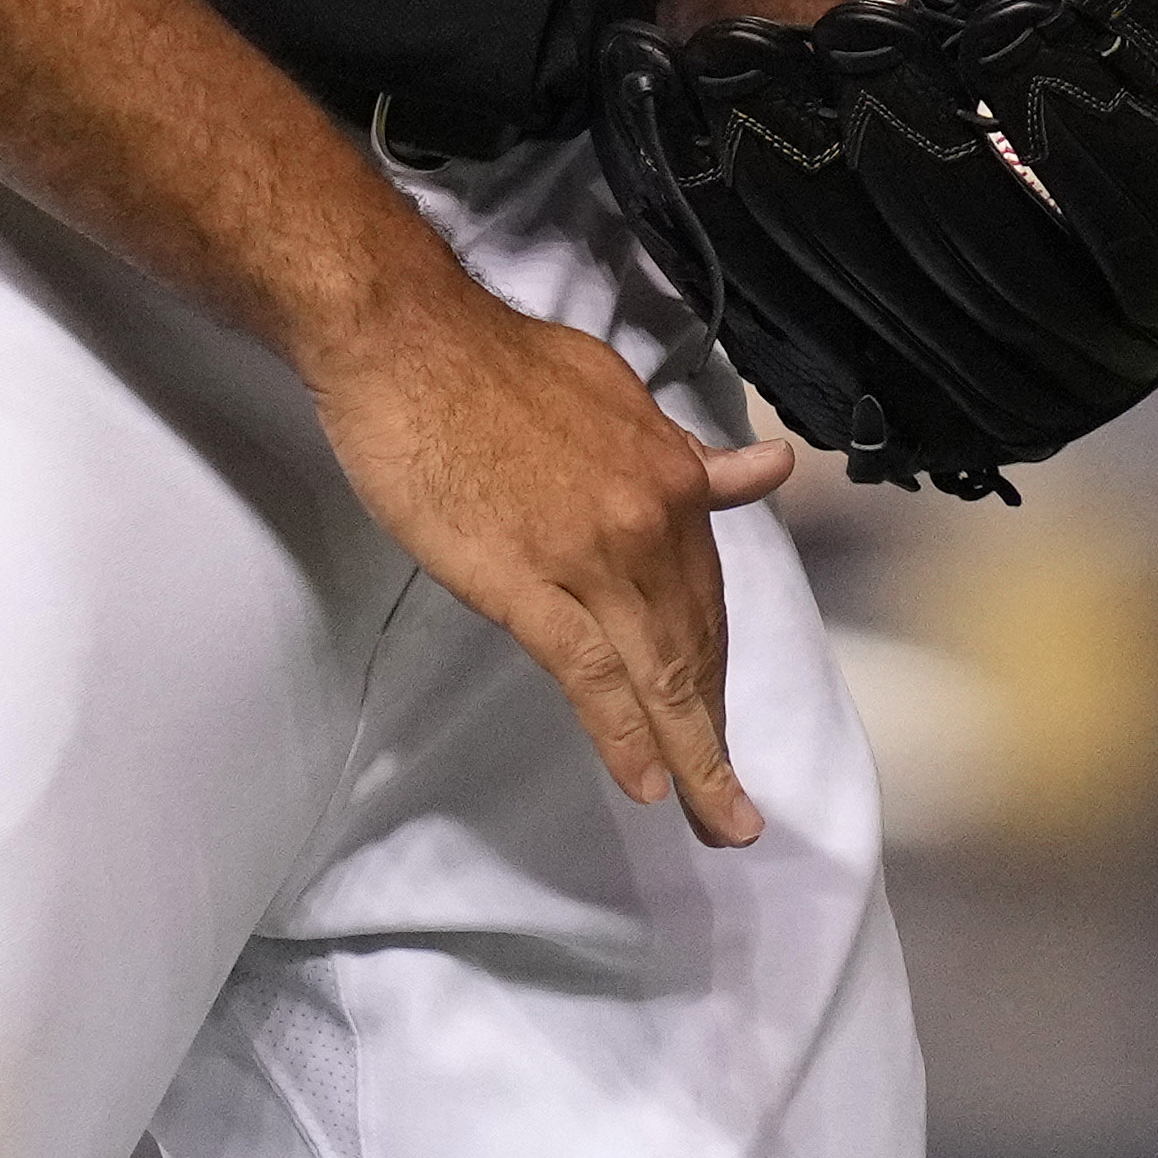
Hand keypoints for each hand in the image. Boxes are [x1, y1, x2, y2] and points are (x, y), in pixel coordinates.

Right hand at [308, 270, 792, 845]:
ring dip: (694, 758)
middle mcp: (646, 518)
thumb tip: (750, 472)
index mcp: (668, 471)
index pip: (704, 589)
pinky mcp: (523, 583)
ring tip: (716, 819)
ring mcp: (588, 556)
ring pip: (657, 674)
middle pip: (691, 643)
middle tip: (730, 801)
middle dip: (713, 727)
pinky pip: (589, 675)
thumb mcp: (610, 388)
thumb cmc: (494, 358)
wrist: (407, 338)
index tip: (724, 715)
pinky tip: (649, 783)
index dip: (716, 660)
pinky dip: (625, 734)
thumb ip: (678, 449)